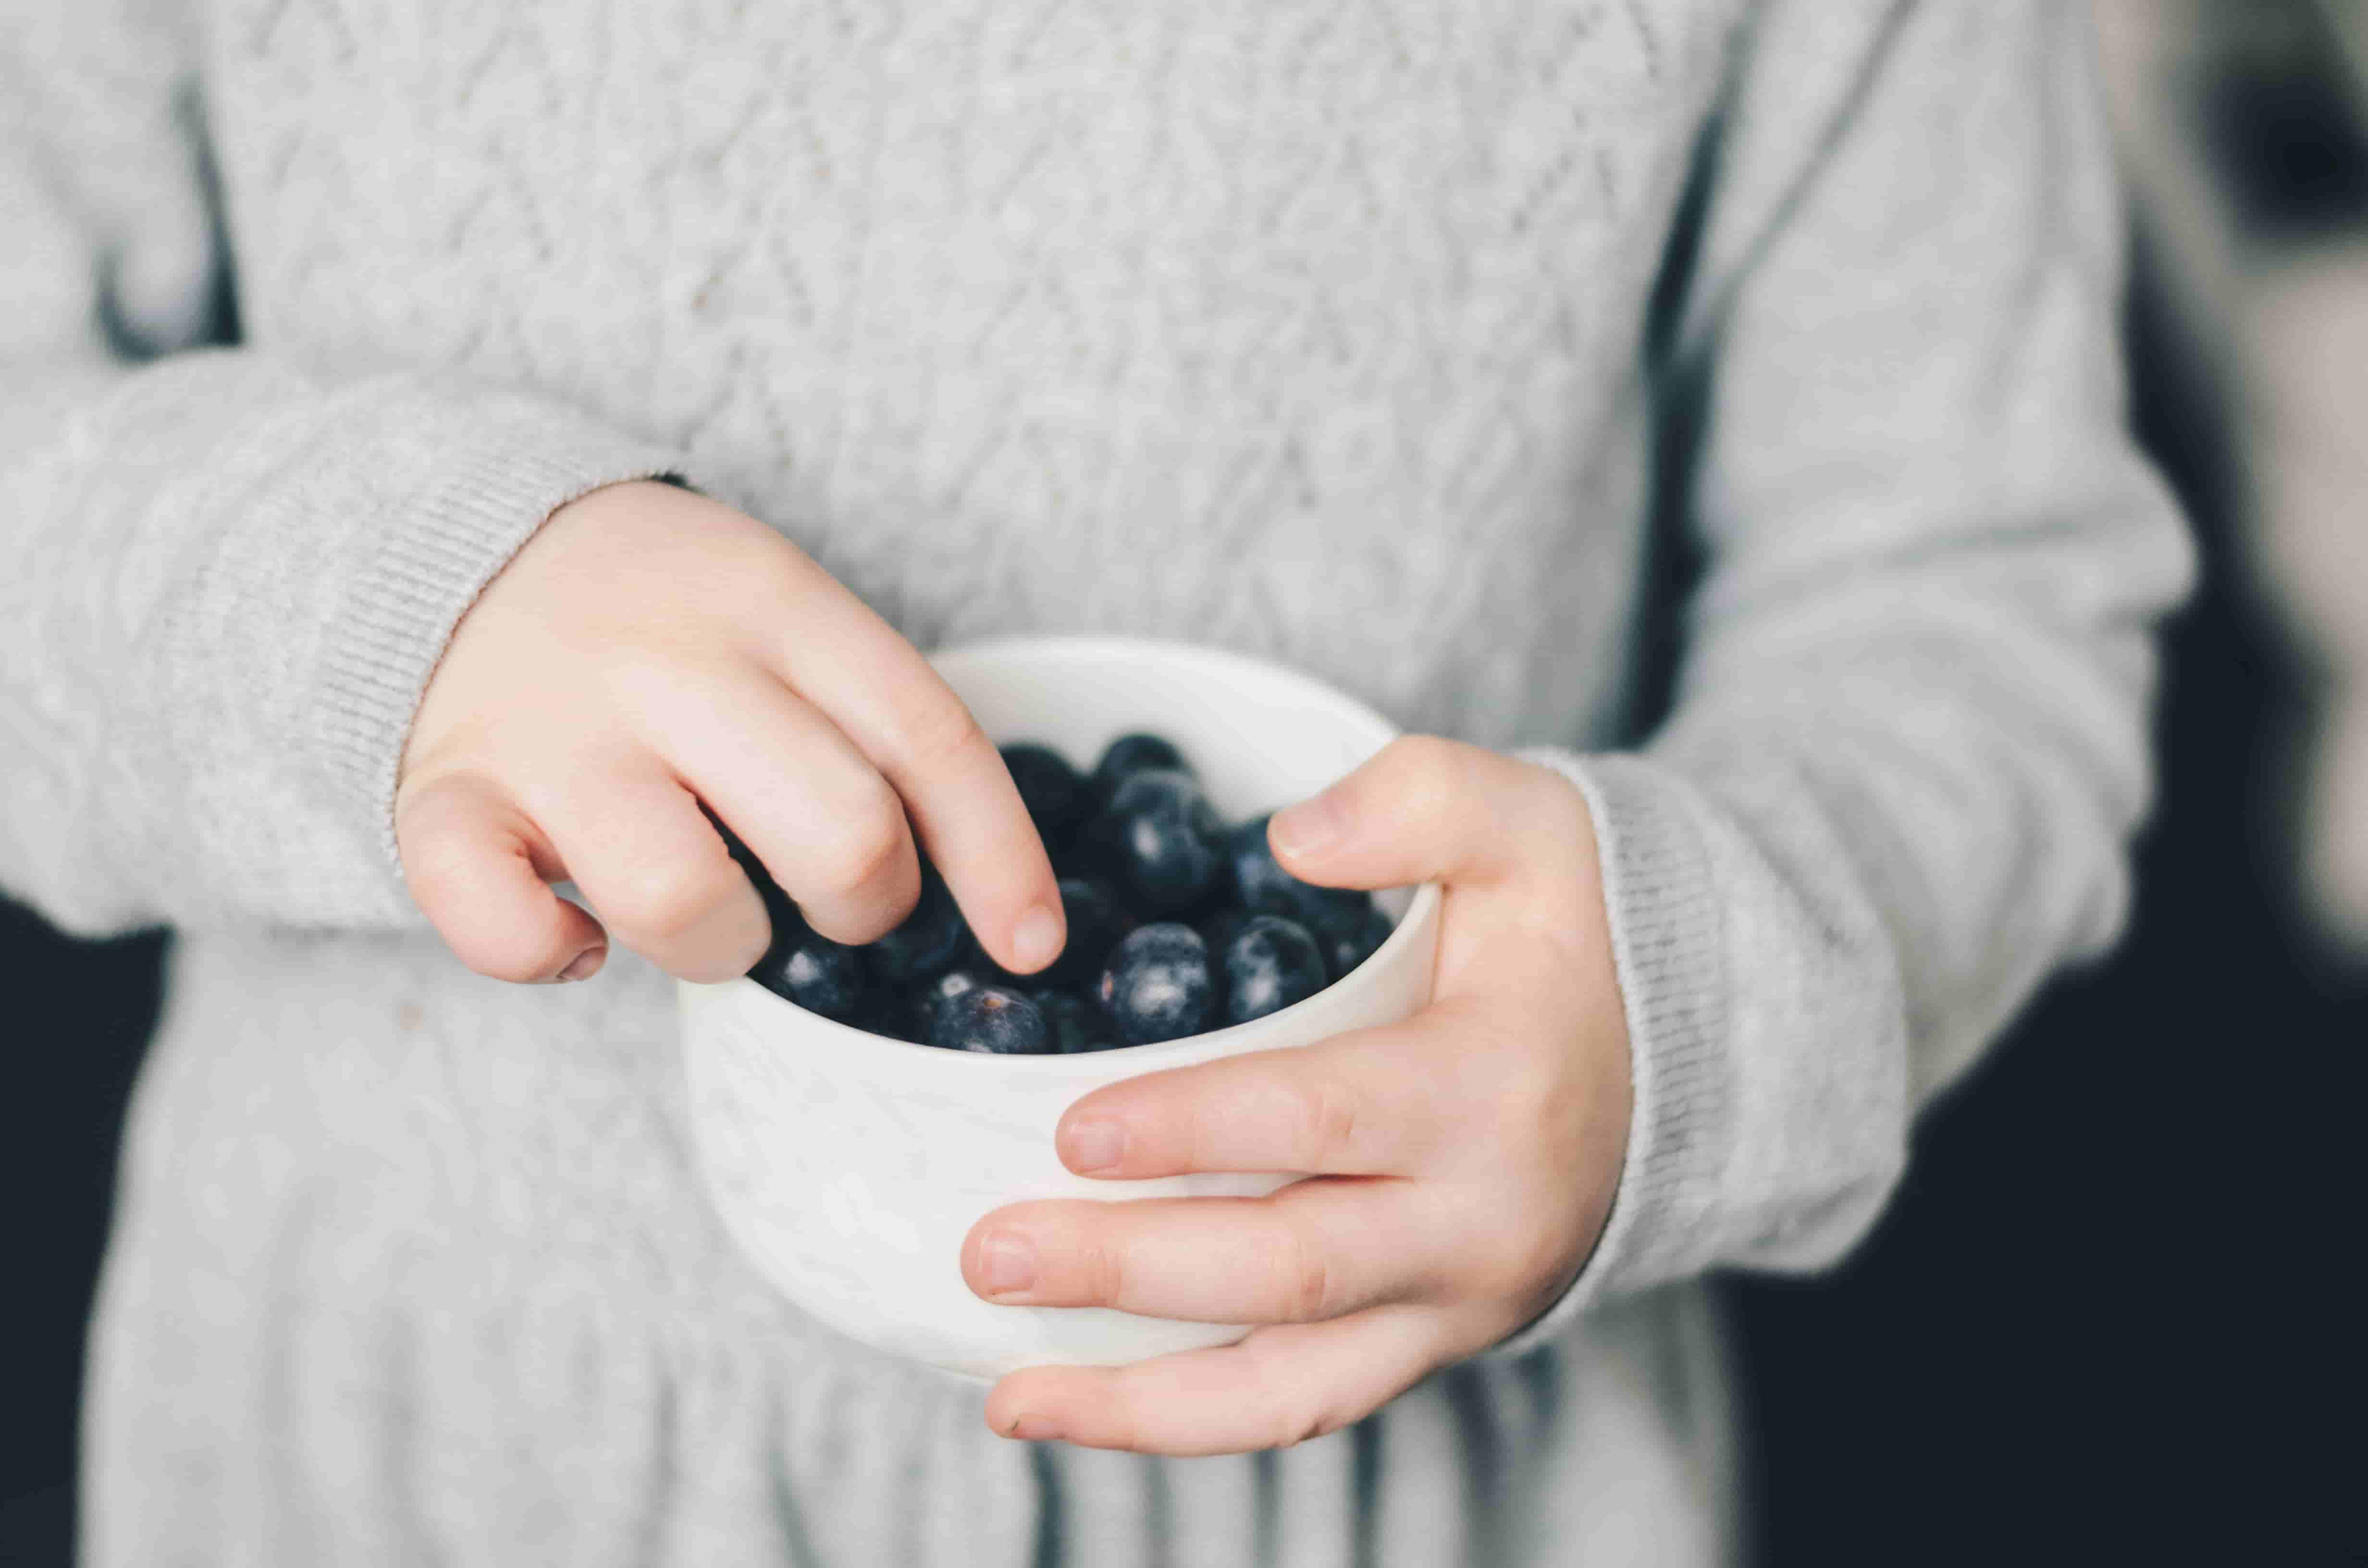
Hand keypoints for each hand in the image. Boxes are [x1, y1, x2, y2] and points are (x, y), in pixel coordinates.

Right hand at [395, 480, 1063, 983]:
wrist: (459, 541)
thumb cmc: (667, 618)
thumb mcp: (783, 612)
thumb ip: (869, 719)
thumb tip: (994, 895)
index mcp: (773, 601)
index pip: (927, 740)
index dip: (999, 859)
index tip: (1030, 942)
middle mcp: (667, 660)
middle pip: (840, 835)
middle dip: (865, 905)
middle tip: (834, 896)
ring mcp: (549, 731)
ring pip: (685, 900)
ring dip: (724, 948)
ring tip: (711, 914)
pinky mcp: (442, 796)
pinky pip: (503, 925)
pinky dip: (549, 954)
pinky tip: (579, 936)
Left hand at [963, 738, 1631, 1453]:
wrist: (1682, 1061)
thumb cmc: (1573, 936)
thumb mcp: (1532, 825)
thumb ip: (1421, 798)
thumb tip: (1290, 841)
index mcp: (1495, 1089)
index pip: (1324, 1120)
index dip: (1195, 1130)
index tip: (1069, 1130)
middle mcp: (1481, 1222)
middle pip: (1287, 1269)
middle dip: (1127, 1270)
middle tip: (988, 1252)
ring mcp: (1457, 1303)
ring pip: (1289, 1386)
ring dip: (1138, 1401)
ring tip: (1006, 1393)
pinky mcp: (1430, 1345)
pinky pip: (1304, 1407)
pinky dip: (1187, 1424)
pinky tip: (1075, 1406)